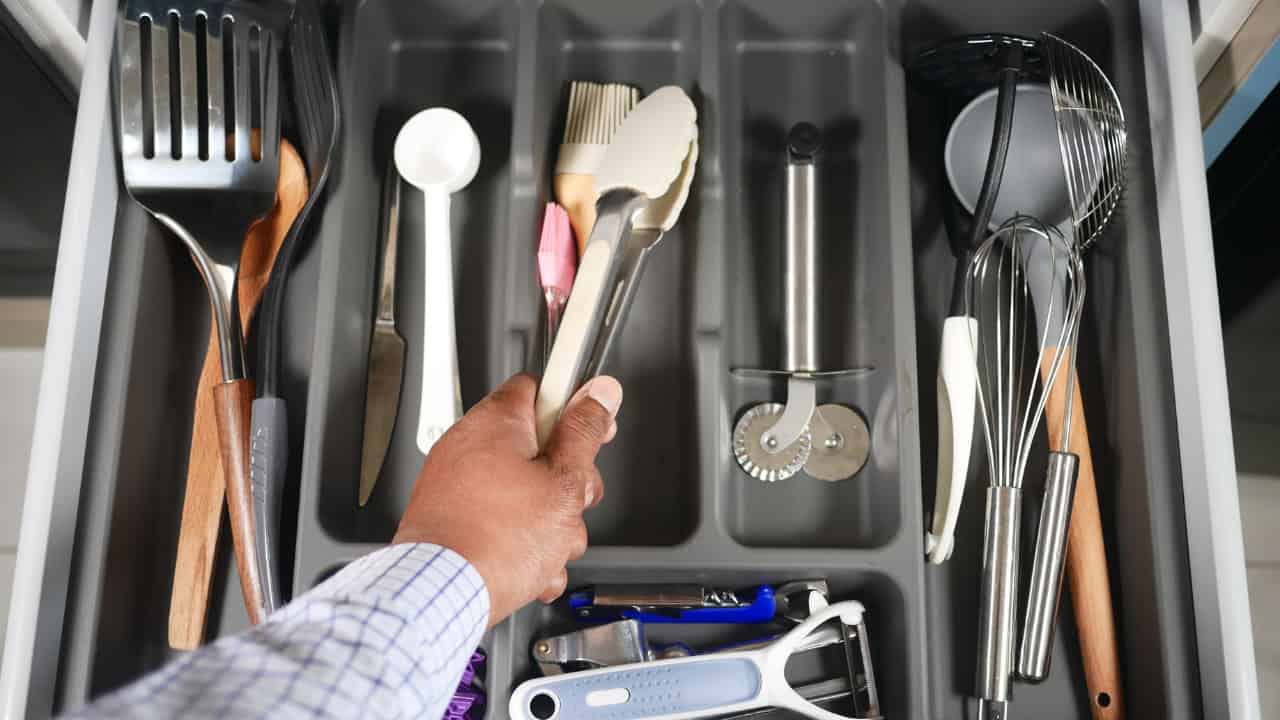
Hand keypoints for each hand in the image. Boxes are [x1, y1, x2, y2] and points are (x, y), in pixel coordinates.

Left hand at [393, 373, 621, 626]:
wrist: (443, 596)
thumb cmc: (496, 541)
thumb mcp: (563, 481)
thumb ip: (585, 433)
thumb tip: (600, 394)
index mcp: (496, 422)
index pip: (541, 388)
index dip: (575, 407)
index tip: (593, 427)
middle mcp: (468, 446)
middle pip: (539, 447)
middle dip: (567, 481)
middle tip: (572, 501)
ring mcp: (456, 485)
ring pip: (524, 493)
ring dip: (549, 523)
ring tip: (548, 547)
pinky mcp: (451, 521)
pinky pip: (499, 523)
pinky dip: (520, 545)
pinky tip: (530, 566)